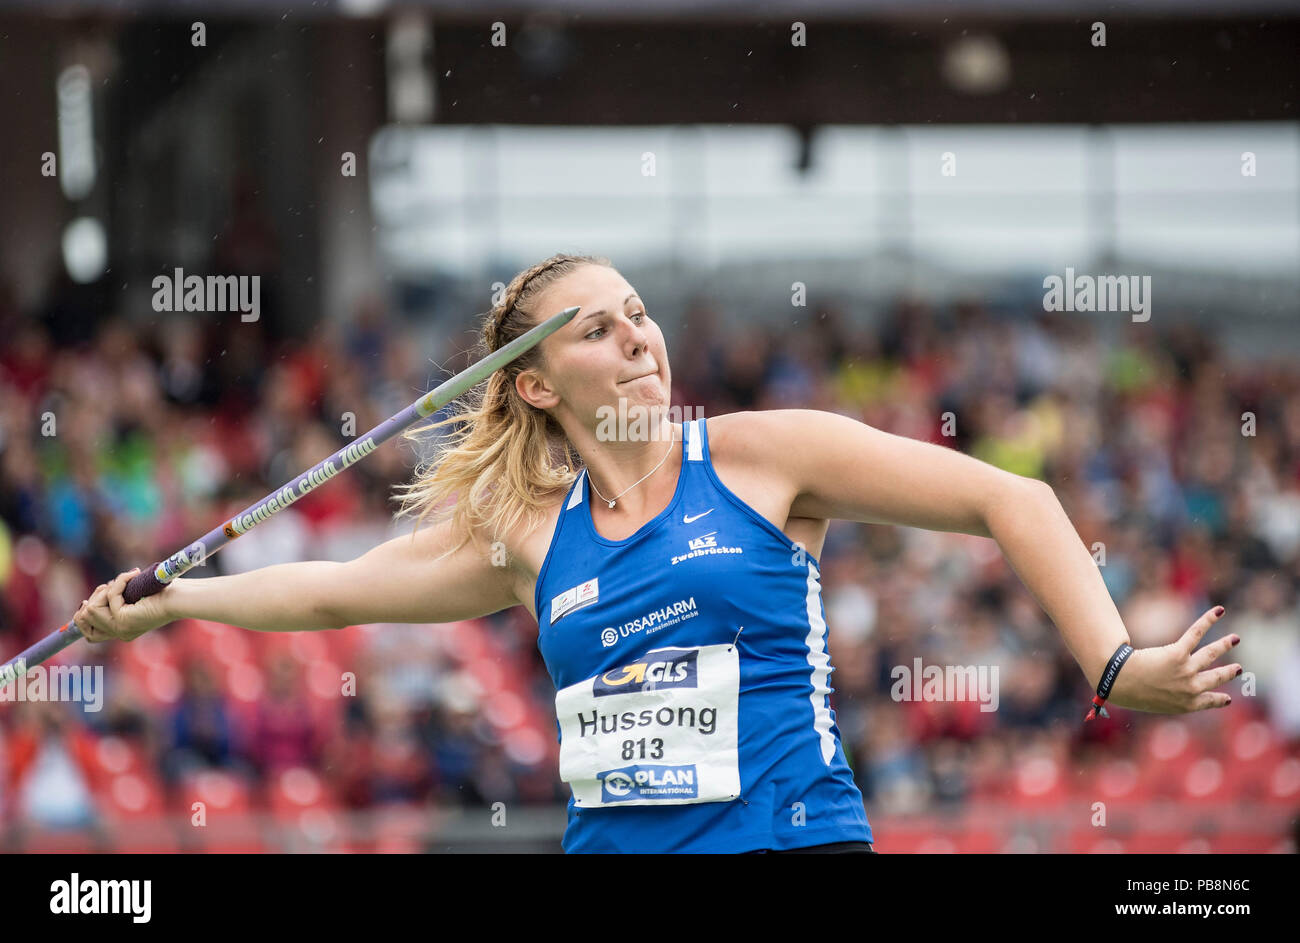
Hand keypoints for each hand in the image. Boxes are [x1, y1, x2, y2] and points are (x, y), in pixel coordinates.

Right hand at [74, 568, 173, 643]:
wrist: (183, 597)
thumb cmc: (166, 592)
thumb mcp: (133, 598)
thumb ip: (114, 601)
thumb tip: (91, 598)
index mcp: (124, 630)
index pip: (91, 634)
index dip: (82, 617)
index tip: (86, 601)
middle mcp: (120, 633)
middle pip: (84, 621)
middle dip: (93, 598)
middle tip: (111, 586)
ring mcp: (120, 629)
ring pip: (91, 609)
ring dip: (105, 590)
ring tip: (124, 581)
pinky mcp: (123, 620)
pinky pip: (109, 596)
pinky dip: (120, 581)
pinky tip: (134, 575)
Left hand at [1104, 606, 1238, 713]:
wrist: (1119, 682)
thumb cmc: (1129, 693)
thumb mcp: (1151, 703)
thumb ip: (1163, 698)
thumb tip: (1163, 693)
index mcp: (1185, 704)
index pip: (1208, 702)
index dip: (1219, 700)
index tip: (1227, 698)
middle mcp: (1191, 688)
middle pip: (1216, 677)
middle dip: (1229, 673)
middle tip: (1239, 669)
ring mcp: (1186, 670)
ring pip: (1210, 654)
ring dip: (1224, 645)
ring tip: (1235, 638)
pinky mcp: (1177, 653)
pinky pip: (1195, 633)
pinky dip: (1208, 620)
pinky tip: (1218, 611)